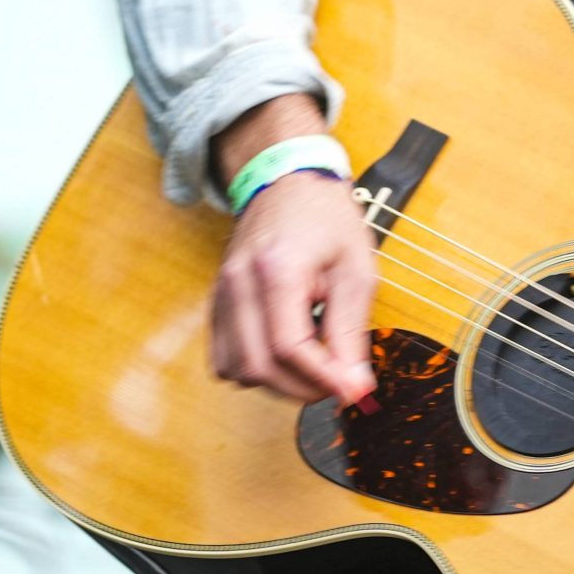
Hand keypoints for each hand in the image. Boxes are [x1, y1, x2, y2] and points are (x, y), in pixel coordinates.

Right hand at [210, 152, 376, 406]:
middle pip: (258, 366)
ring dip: (276, 383)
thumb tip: (353, 386)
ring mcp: (222, 292)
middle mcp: (239, 282)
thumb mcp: (356, 268)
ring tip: (312, 364)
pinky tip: (284, 354)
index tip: (352, 392)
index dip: (322, 380)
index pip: (289, 347)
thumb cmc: (327, 218)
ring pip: (236, 369)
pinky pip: (223, 357)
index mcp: (277, 268)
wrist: (289, 182)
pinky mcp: (216, 301)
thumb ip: (351, 330)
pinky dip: (254, 369)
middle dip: (300, 389)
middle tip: (337, 383)